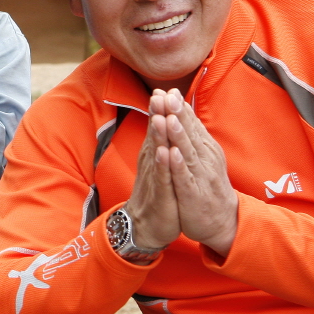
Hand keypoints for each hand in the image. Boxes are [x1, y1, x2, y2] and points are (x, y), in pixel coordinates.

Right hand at [127, 90, 181, 250]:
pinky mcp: (160, 193)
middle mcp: (152, 162)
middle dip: (158, 114)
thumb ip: (159, 143)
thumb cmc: (156, 192)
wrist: (146, 224)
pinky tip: (164, 152)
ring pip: (157, 152)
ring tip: (161, 116)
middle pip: (155, 135)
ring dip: (158, 134)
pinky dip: (162, 164)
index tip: (166, 89)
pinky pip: (162, 177)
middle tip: (159, 93)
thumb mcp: (157, 165)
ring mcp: (155, 177)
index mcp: (154, 153)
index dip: (162, 109)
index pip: (158, 127)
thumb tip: (162, 120)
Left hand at [161, 90, 239, 255]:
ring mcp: (200, 176)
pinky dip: (178, 165)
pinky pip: (185, 178)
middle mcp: (205, 159)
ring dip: (177, 135)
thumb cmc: (207, 185)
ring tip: (168, 118)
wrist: (223, 221)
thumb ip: (193, 135)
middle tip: (167, 96)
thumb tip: (183, 109)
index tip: (167, 90)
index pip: (191, 124)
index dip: (179, 108)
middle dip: (177, 114)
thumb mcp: (202, 156)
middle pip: (189, 133)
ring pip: (187, 152)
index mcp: (205, 149)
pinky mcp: (193, 194)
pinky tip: (171, 153)